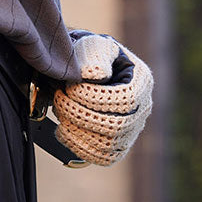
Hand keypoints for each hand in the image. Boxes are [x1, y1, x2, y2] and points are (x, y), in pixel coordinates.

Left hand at [52, 31, 152, 165]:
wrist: (80, 66)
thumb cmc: (88, 53)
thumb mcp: (91, 45)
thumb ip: (94, 56)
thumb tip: (98, 74)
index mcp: (141, 81)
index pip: (126, 99)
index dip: (95, 97)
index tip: (70, 87)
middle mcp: (142, 110)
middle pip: (117, 126)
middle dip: (81, 113)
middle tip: (59, 97)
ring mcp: (131, 131)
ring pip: (108, 145)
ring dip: (77, 130)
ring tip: (60, 111)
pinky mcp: (116, 146)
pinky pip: (102, 157)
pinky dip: (79, 147)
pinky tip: (63, 129)